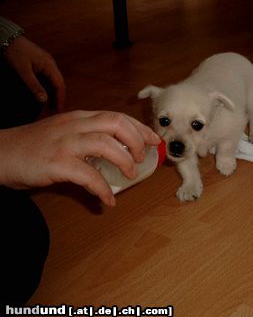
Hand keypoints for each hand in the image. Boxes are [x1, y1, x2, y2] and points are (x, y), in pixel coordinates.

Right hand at [0, 110, 159, 205]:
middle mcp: (74, 125)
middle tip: (142, 157)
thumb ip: (88, 139)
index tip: (154, 139)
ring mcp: (65, 143)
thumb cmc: (33, 146)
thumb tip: (116, 156)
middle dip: (137, 139)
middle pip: (116, 123)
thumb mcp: (64, 134)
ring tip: (130, 175)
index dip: (140, 128)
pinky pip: (88, 176)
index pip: (117, 116)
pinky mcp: (56, 163)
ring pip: (106, 144)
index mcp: (79, 118)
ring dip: (124, 161)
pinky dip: (102, 189)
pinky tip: (108, 200)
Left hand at [3, 35, 65, 110]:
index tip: (58, 110)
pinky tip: (44, 95)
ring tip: (49, 106)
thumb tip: (43, 100)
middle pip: (59, 84)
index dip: (60, 99)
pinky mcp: (41, 64)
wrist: (7, 38)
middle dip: (57, 98)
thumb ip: (34, 85)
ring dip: (53, 94)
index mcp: (49, 65)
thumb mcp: (23, 71)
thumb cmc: (14, 52)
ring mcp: (47, 63)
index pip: (60, 85)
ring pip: (53, 82)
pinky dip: (48, 88)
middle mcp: (51, 64)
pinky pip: (48, 78)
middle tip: (54, 112)